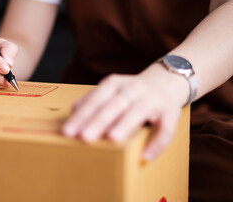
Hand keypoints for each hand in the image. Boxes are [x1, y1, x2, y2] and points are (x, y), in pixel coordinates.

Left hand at [62, 64, 188, 160]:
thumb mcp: (111, 90)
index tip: (68, 131)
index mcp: (115, 84)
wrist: (166, 81)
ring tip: (112, 139)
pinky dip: (157, 143)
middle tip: (84, 137)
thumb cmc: (131, 92)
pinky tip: (146, 156)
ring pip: (138, 112)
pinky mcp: (170, 111)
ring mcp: (152, 99)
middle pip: (114, 105)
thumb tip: (73, 113)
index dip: (82, 115)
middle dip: (98, 121)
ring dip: (125, 125)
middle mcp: (133, 88)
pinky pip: (166, 128)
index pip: (95, 99)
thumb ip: (93, 100)